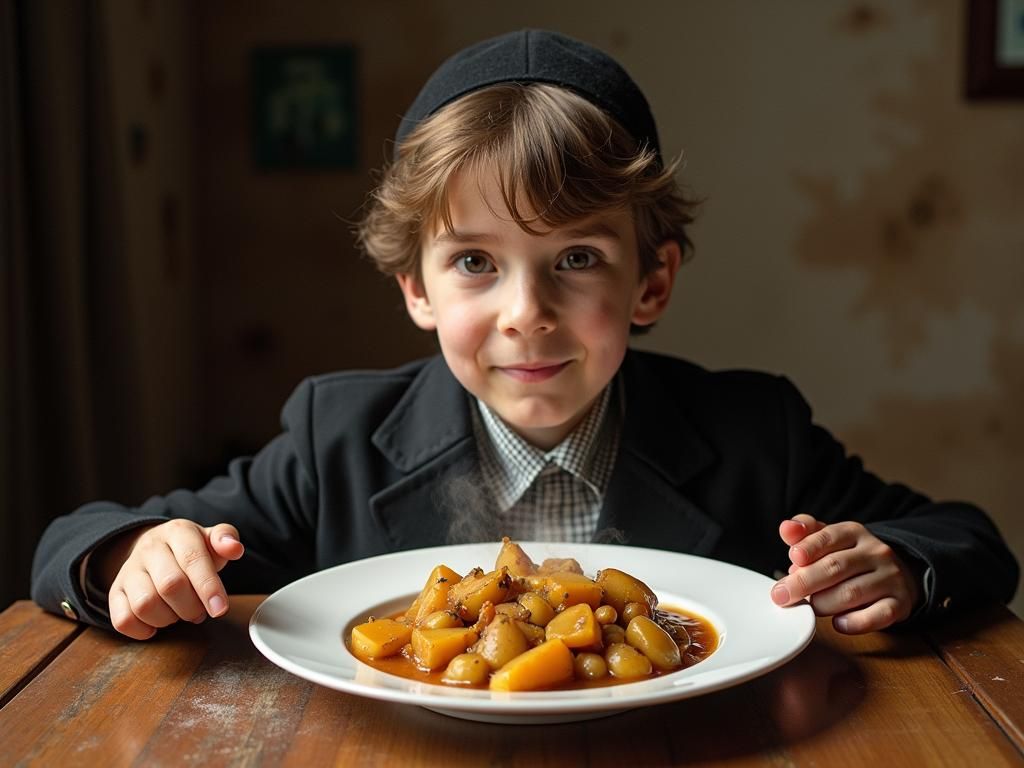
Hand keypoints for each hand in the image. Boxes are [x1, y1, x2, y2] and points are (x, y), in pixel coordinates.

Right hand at [101, 520, 244, 639]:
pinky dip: (142, 630)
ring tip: (179, 613)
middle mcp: (150, 548)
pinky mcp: (115, 591)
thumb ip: (226, 540)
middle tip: (200, 611)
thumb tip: (234, 548)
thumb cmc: (190, 550)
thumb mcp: (210, 539)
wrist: (155, 548)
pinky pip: (122, 620)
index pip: (193, 559)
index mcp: (178, 532)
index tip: (220, 609)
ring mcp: (129, 570)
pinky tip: (156, 624)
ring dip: (168, 618)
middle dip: (191, 606)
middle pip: (170, 585)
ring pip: (145, 605)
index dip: (208, 587)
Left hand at [770, 514, 920, 633]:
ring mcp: (890, 578)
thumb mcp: (828, 540)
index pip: (828, 536)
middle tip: (782, 596)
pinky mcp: (899, 604)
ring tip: (809, 607)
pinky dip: (854, 622)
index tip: (791, 559)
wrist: (896, 574)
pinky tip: (837, 623)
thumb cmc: (850, 558)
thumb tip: (786, 529)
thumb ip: (804, 534)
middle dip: (804, 582)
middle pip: (835, 566)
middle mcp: (876, 552)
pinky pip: (877, 616)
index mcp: (854, 533)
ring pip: (851, 592)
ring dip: (823, 603)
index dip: (808, 548)